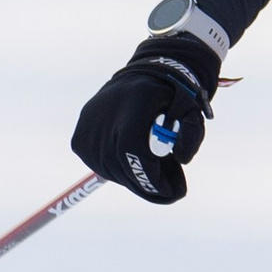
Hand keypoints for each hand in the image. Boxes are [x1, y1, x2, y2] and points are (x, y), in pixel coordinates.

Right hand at [72, 37, 217, 204]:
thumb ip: (192, 134)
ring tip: (151, 168)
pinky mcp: (79, 139)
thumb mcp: (191, 111)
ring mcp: (87, 126)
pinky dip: (118, 172)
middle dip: (146, 184)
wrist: (140, 80)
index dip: (148, 174)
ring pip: (111, 171)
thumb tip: (182, 159)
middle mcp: (105, 112)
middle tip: (166, 190)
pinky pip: (100, 168)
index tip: (169, 190)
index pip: (131, 147)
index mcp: (135, 100)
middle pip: (121, 164)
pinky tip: (132, 160)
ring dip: (133, 179)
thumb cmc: (170, 101)